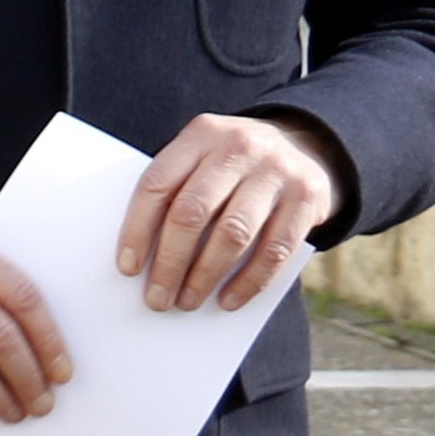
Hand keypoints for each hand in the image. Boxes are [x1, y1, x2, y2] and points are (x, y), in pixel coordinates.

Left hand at [120, 112, 350, 314]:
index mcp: (201, 134)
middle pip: (192, 211)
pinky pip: (274, 250)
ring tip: (187, 302)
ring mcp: (276, 170)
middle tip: (157, 298)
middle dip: (170, 262)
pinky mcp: (306, 197)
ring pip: (232, 233)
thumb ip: (178, 192)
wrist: (306, 144)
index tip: (128, 268)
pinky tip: (229, 300)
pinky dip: (249, 282)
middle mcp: (238, 146)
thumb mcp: (205, 158)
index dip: (137, 230)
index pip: (158, 184)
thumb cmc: (235, 165)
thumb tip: (144, 259)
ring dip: (205, 276)